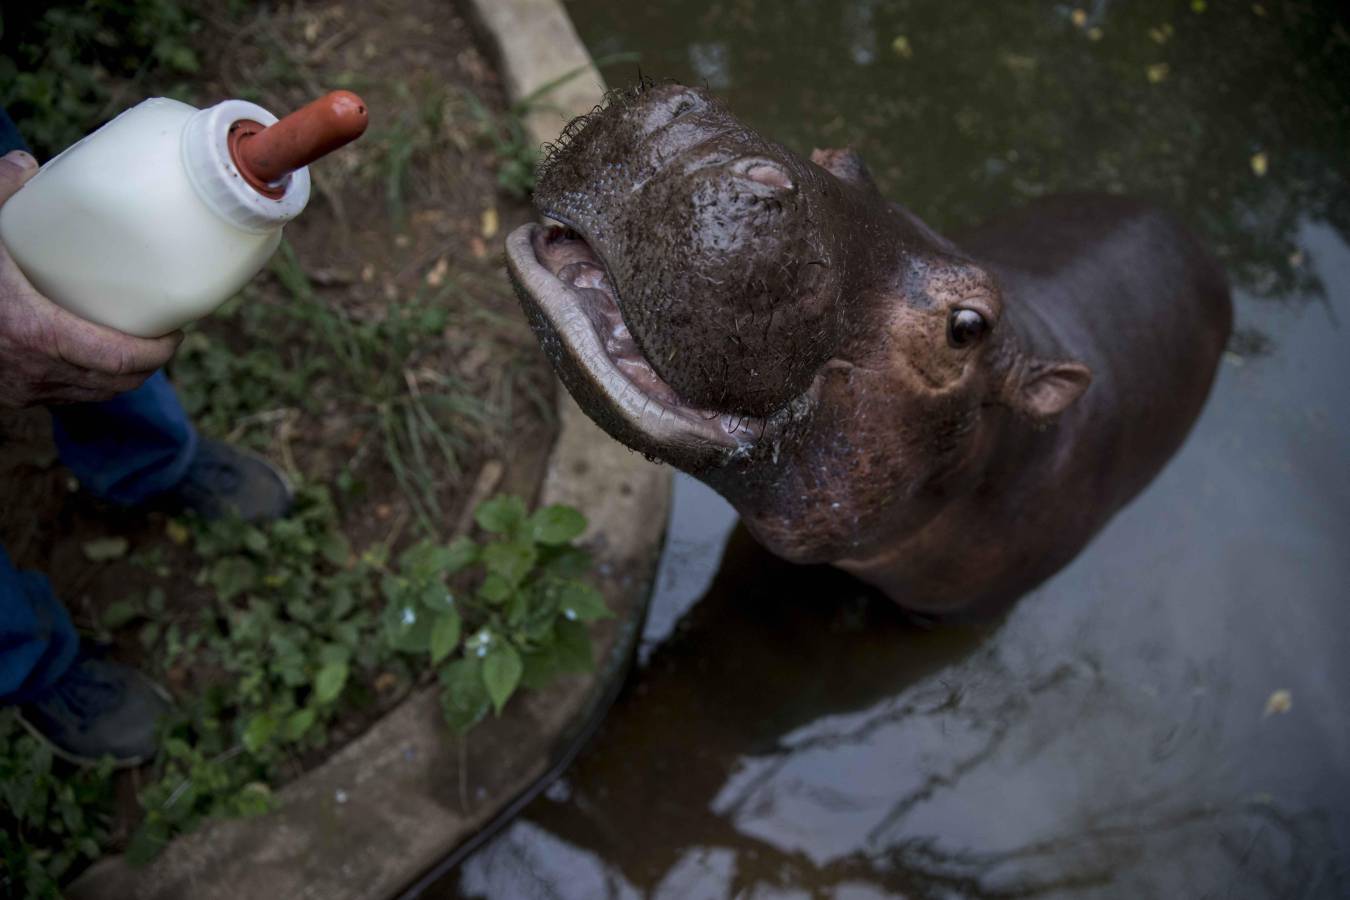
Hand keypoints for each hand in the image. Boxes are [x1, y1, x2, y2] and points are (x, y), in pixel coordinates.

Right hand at [0, 149, 181, 407]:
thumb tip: (26, 164)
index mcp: (35, 334)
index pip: (120, 360)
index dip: (158, 353)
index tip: (177, 332)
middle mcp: (33, 373)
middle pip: (116, 384)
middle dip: (146, 365)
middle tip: (162, 335)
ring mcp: (19, 391)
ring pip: (91, 396)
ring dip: (118, 378)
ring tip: (135, 346)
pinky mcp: (7, 397)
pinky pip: (62, 399)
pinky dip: (85, 384)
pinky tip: (91, 360)